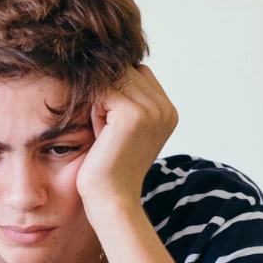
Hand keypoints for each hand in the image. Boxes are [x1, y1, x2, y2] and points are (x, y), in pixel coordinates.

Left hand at [76, 65, 178, 208]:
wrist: (110, 198)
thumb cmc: (109, 165)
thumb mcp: (123, 127)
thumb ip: (126, 98)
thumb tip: (106, 64)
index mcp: (168, 111)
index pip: (139, 74)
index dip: (118, 90)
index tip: (111, 122)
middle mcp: (166, 109)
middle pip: (126, 72)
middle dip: (108, 92)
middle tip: (105, 128)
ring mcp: (152, 110)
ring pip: (114, 79)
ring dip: (100, 100)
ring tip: (103, 131)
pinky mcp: (133, 115)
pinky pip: (103, 91)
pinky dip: (94, 109)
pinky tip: (99, 133)